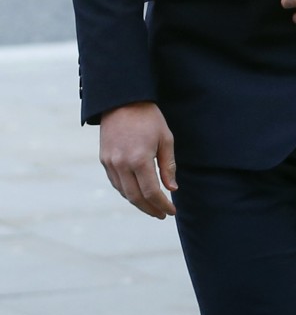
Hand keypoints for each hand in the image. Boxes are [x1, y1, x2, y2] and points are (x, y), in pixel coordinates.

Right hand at [99, 102, 176, 218]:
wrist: (122, 100)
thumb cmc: (148, 118)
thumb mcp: (165, 139)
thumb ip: (168, 166)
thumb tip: (172, 189)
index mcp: (139, 159)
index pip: (151, 192)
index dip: (162, 205)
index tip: (171, 211)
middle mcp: (122, 164)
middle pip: (135, 197)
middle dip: (150, 209)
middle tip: (161, 214)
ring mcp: (110, 163)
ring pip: (124, 192)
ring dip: (138, 203)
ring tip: (152, 207)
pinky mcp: (104, 159)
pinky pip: (115, 183)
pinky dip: (127, 192)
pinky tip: (137, 194)